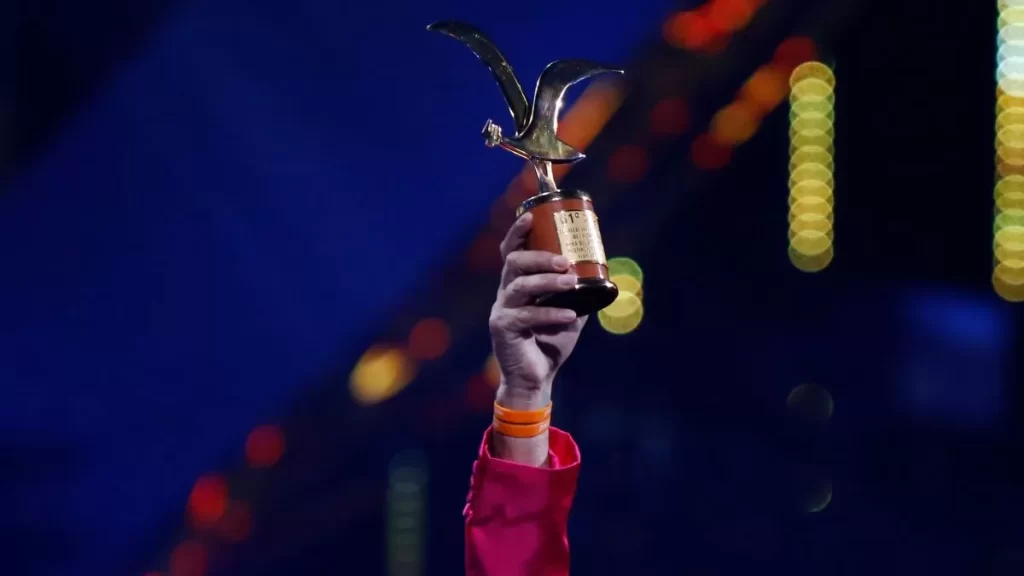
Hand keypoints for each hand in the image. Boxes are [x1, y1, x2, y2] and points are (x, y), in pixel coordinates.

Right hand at [489, 212, 586, 409]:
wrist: (536, 378)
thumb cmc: (550, 342)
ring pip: (520, 286)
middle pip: (514, 263)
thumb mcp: (570, 312)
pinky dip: (550, 314)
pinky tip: (569, 315)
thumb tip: (604, 274)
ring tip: (571, 282)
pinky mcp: (503, 330)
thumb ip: (579, 294)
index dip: (518, 232)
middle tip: (566, 261)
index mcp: (518, 284)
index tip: (532, 215)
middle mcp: (506, 294)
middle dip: (540, 257)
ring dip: (548, 281)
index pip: (512, 251)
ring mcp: (502, 311)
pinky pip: (527, 316)